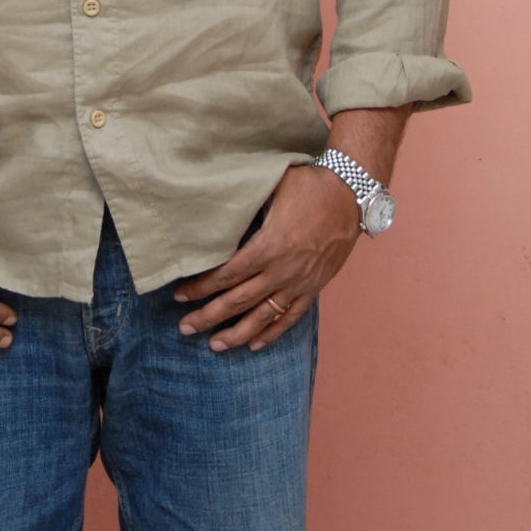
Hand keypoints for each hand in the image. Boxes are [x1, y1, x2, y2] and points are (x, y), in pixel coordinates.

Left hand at [173, 165, 360, 350]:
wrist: (350, 193)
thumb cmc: (307, 185)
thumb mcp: (270, 188)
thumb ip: (244, 206)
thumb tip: (212, 210)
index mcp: (269, 246)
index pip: (226, 274)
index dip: (201, 287)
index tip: (180, 295)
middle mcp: (283, 270)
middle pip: (238, 301)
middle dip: (209, 315)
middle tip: (185, 327)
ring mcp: (300, 282)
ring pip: (263, 316)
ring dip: (236, 333)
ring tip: (214, 345)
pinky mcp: (314, 287)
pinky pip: (290, 316)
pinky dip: (272, 332)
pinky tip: (255, 343)